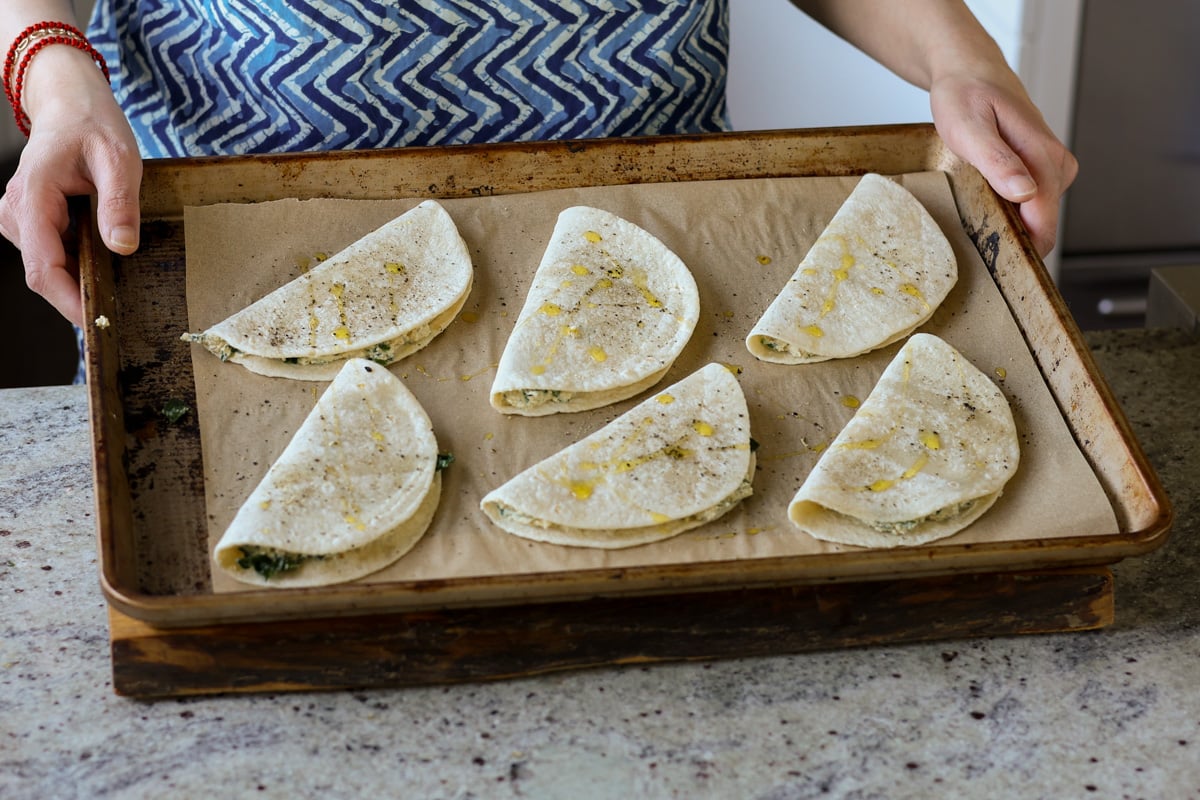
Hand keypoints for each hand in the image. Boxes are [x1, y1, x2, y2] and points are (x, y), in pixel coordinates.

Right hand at [0, 50, 140, 326]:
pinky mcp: (28, 220)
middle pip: (44, 273)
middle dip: (78, 295)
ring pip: (47, 266)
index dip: (68, 301)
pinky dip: (75, 264)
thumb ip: (119, 203)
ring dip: (78, 279)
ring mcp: (18, 217)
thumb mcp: (119, 159)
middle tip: (119, 312)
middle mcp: (16, 211)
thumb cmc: (93, 125)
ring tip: (115, 281)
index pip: (44, 266)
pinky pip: (50, 254)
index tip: (96, 322)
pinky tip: (100, 260)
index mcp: (33, 196)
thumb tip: (122, 246)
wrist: (70, 103)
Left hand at [930, 70, 1077, 257]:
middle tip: (974, 241)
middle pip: (1042, 224)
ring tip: (976, 215)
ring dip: (1009, 225)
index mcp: (1043, 157)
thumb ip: (998, 161)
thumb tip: (1025, 193)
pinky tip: (987, 203)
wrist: (971, 72)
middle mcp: (1057, 165)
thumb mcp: (971, 128)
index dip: (1022, 250)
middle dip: (1012, 240)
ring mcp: (1053, 169)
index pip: (1044, 221)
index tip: (997, 269)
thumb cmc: (966, 96)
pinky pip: (1032, 204)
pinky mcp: (1043, 171)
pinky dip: (1009, 211)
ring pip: (1037, 217)